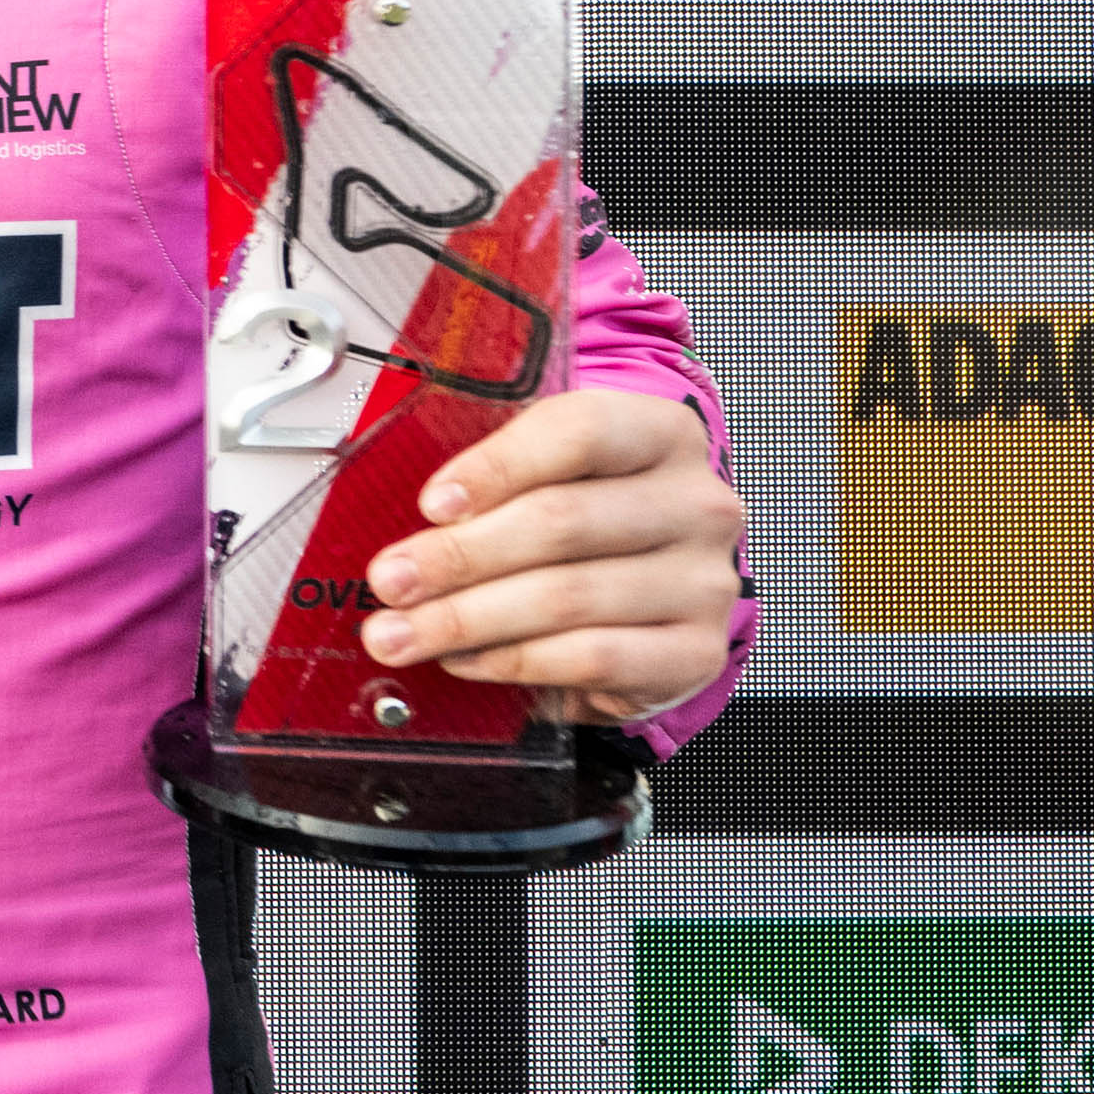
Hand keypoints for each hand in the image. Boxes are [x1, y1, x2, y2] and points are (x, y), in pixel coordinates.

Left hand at [360, 388, 747, 724]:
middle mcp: (696, 503)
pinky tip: (463, 659)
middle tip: (390, 581)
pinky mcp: (695, 653)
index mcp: (661, 434)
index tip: (431, 504)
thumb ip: (491, 483)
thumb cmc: (584, 527)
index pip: (579, 431)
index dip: (496, 467)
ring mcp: (704, 582)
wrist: (653, 602)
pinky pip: (590, 658)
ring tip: (401, 632)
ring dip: (465, 619)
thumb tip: (411, 521)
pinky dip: (511, 661)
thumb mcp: (545, 480)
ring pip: (566, 597)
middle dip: (458, 556)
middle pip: (562, 521)